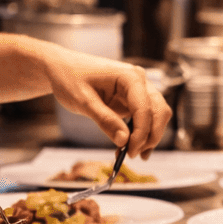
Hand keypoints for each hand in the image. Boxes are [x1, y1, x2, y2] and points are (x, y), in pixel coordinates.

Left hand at [36, 45, 171, 158]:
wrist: (62, 68)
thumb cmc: (70, 78)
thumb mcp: (83, 101)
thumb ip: (105, 120)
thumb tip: (124, 141)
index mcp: (129, 77)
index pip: (145, 108)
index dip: (141, 133)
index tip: (130, 152)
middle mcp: (139, 81)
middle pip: (159, 111)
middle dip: (150, 136)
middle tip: (133, 155)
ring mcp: (138, 90)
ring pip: (157, 115)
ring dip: (149, 136)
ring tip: (131, 154)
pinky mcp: (132, 99)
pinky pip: (145, 118)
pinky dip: (141, 133)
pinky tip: (129, 146)